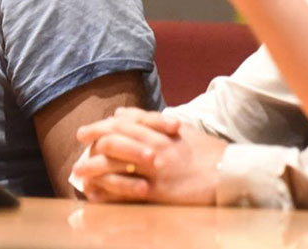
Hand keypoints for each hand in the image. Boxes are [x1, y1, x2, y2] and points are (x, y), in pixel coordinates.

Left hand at [72, 107, 226, 205]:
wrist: (229, 174)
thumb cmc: (206, 152)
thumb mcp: (180, 129)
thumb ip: (150, 120)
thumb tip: (120, 113)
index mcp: (161, 131)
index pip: (122, 124)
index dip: (99, 126)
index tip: (83, 132)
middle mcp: (155, 147)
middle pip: (113, 141)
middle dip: (90, 145)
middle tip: (77, 149)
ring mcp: (155, 170)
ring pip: (114, 165)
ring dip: (92, 169)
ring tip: (78, 173)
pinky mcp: (158, 193)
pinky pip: (125, 191)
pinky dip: (107, 191)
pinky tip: (96, 193)